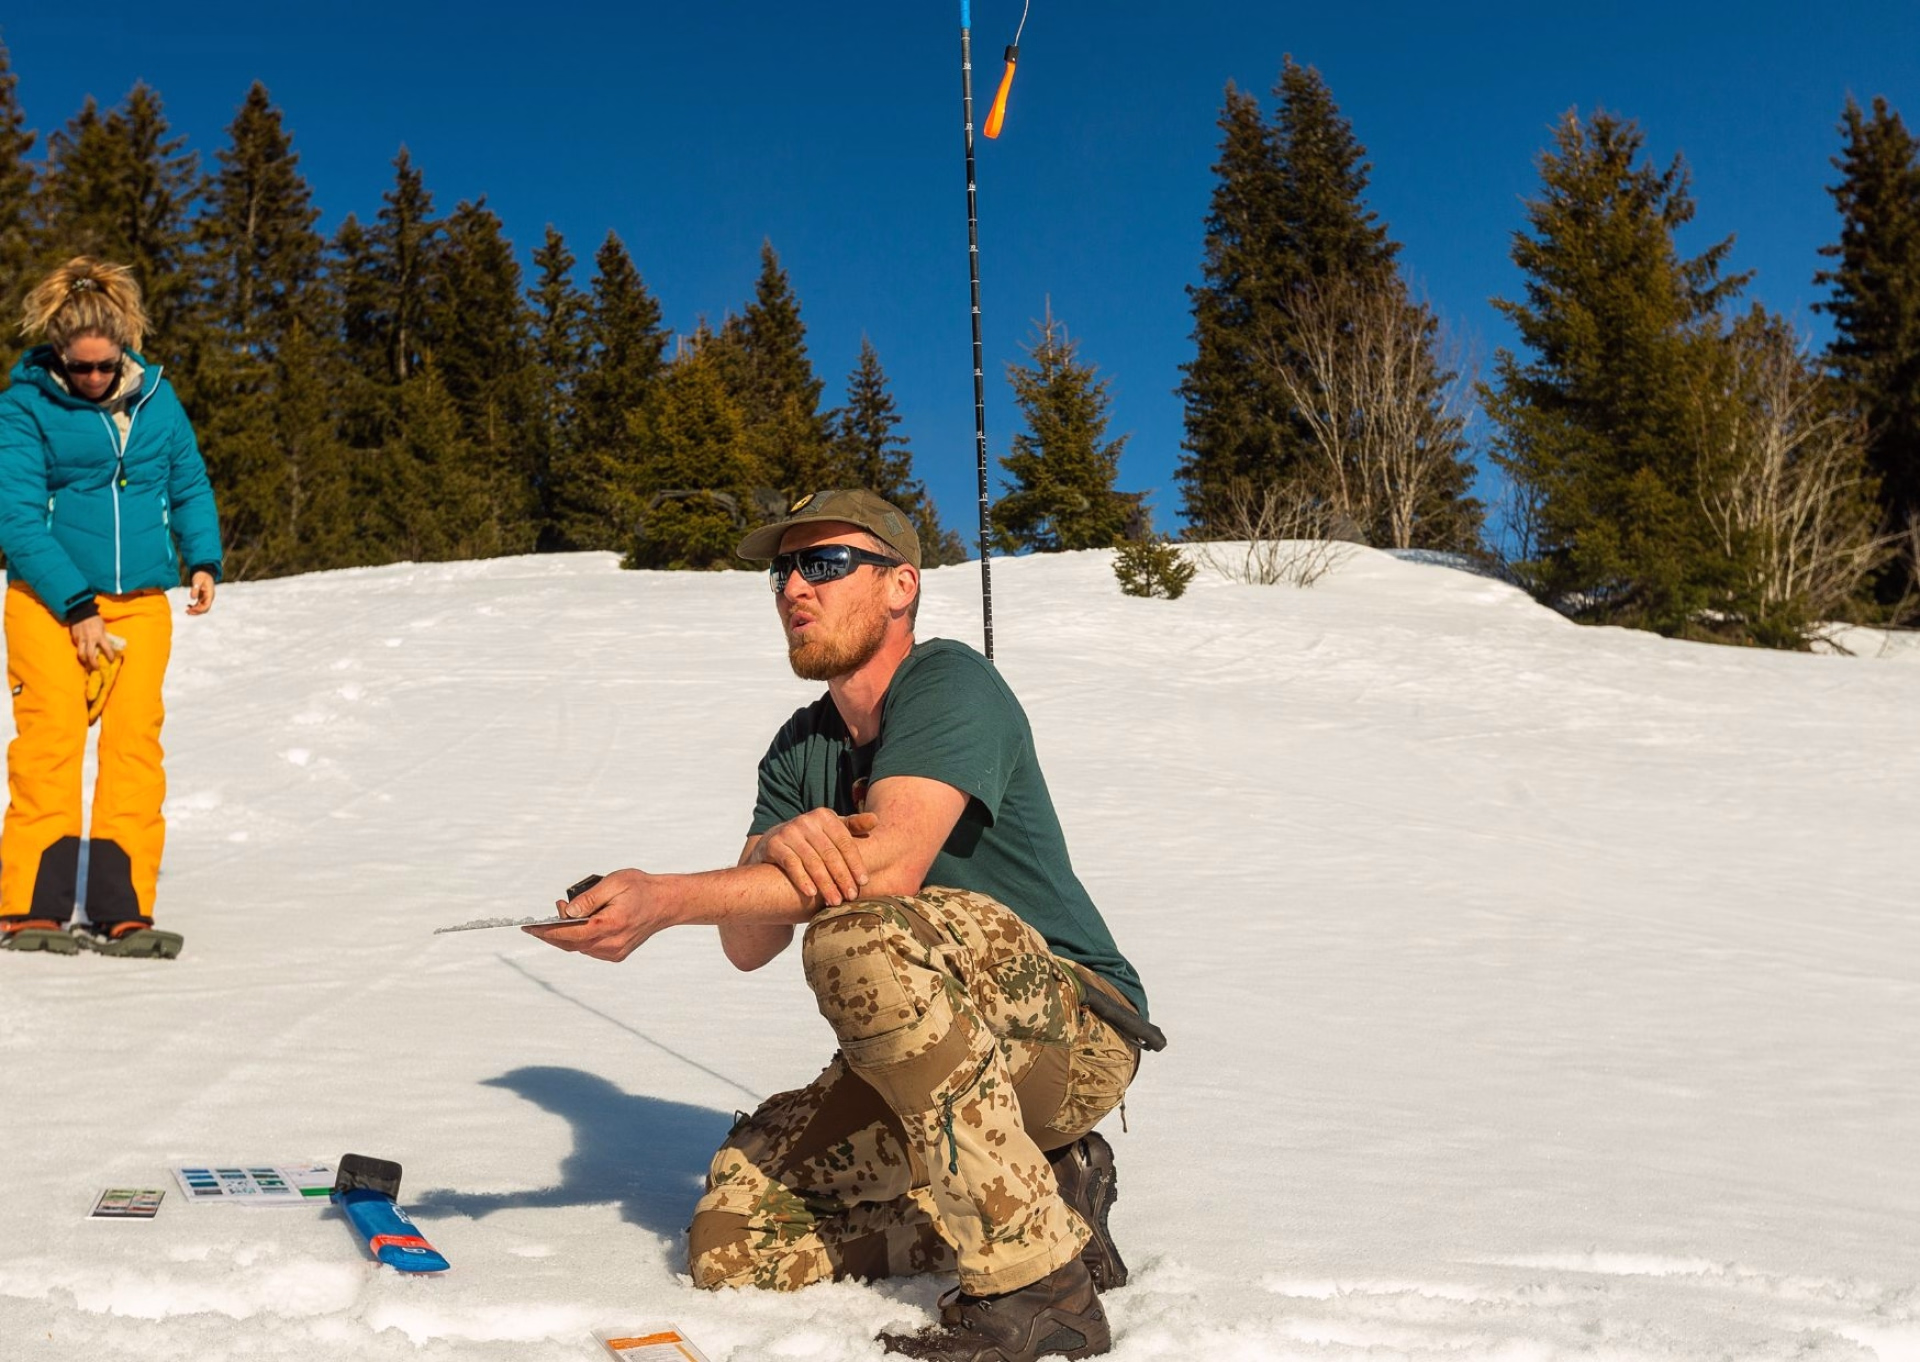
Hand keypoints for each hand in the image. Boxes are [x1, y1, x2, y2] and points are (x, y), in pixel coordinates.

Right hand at [68, 615, 116, 667]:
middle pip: (91, 655)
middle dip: (94, 664)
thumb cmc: (95, 620)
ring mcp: (80, 639)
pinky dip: (80, 652)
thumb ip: (104, 636)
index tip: (111, 660)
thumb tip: (108, 645)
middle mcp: (90, 639)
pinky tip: (83, 655)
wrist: (81, 612)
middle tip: (96, 669)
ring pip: (81, 654)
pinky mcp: (74, 638)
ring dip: (85, 661)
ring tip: (87, 665)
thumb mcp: (103, 627)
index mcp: (99, 636)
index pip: (106, 648)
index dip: (110, 656)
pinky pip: (77, 648)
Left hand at [186, 571, 215, 615]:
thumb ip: (195, 589)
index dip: (199, 609)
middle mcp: (209, 598)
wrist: (204, 571)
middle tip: (187, 612)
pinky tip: (188, 605)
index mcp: (210, 594)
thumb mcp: (197, 581)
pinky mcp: (203, 597)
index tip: (190, 609)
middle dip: (196, 612)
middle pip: (205, 609)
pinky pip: (200, 605)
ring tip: (186, 610)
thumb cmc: (201, 575)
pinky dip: (194, 607)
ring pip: (202, 608)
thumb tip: (192, 598)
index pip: (206, 606)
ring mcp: (206, 598)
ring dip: (195, 611)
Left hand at [523, 868, 667, 961]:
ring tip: (567, 912)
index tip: (530, 926)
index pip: (570, 933)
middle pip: (570, 944)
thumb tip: (567, 911)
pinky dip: (579, 938)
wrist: (666, 903)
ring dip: (566, 934)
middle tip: (545, 915)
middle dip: (552, 931)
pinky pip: (589, 949)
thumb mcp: (614, 882)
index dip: (546, 931)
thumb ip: (589, 898)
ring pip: (579, 947)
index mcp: (611, 925)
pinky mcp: (616, 954)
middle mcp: (612, 944)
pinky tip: (581, 924)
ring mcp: (614, 952)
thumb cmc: (642, 889)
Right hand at [747, 809, 878, 905]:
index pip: (844, 842)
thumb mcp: (831, 831)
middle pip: (830, 853)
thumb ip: (853, 826)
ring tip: (835, 901)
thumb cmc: (811, 840)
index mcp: (824, 816)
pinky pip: (792, 864)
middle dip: (842, 877)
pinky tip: (812, 894)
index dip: (855, 863)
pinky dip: (803, 880)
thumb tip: (876, 820)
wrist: (773, 844)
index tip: (864, 882)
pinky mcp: (774, 844)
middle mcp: (806, 821)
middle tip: (851, 896)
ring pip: (812, 861)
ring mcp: (789, 832)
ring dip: (825, 884)